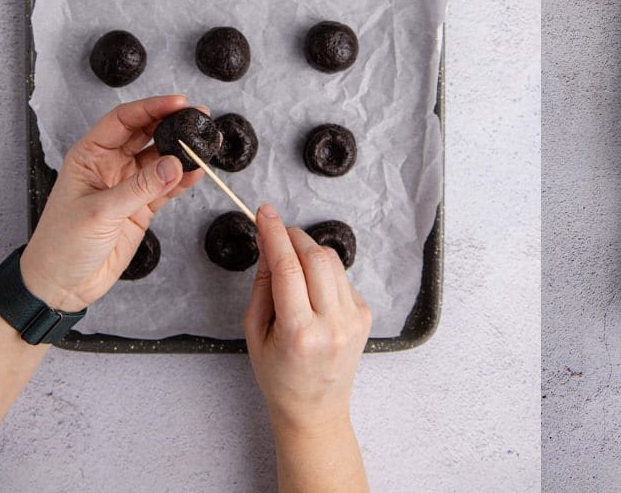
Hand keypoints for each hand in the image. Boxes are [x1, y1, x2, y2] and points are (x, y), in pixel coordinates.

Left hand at [19, 94, 203, 310]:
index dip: (151, 108)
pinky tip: (197, 173)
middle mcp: (110, 165)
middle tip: (200, 118)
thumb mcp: (99, 212)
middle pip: (146, 133)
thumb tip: (175, 163)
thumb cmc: (62, 245)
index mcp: (90, 156)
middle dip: (172, 123)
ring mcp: (127, 186)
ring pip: (160, 159)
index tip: (179, 103)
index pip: (124, 120)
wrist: (60, 287)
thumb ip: (140, 188)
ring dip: (182, 152)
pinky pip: (166, 187)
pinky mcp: (140, 208)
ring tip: (206, 145)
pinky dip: (183, 179)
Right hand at [244, 204, 370, 441]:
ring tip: (293, 266)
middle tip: (277, 235)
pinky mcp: (365, 314)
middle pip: (316, 257)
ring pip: (332, 261)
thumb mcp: (255, 333)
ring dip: (309, 252)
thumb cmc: (278, 376)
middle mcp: (331, 324)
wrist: (315, 409)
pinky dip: (324, 273)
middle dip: (294, 237)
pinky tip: (312, 292)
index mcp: (298, 333)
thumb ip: (262, 284)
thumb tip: (268, 242)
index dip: (274, 233)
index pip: (287, 268)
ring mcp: (353, 319)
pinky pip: (342, 277)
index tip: (265, 212)